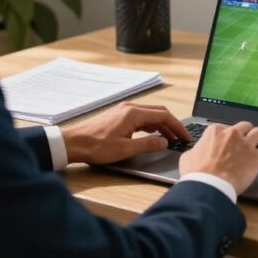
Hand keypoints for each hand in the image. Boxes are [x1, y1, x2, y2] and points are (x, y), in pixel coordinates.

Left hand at [61, 102, 189, 164]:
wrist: (72, 143)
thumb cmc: (96, 146)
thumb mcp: (125, 149)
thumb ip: (148, 145)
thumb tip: (164, 142)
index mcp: (134, 113)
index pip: (164, 115)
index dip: (177, 126)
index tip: (185, 136)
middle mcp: (130, 107)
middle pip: (158, 112)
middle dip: (172, 124)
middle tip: (180, 137)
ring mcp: (123, 110)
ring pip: (149, 114)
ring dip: (161, 125)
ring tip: (169, 138)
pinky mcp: (118, 116)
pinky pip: (140, 117)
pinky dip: (150, 125)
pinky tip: (152, 135)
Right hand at [180, 121, 257, 194]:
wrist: (208, 186)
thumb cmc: (196, 174)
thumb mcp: (188, 157)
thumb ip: (196, 150)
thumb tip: (196, 152)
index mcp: (216, 132)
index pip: (226, 128)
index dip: (230, 137)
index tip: (231, 144)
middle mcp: (232, 134)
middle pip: (246, 126)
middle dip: (248, 133)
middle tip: (249, 142)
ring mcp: (245, 144)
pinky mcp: (256, 157)